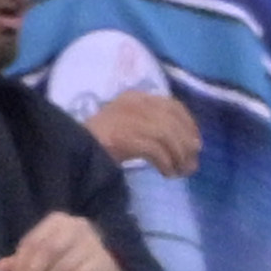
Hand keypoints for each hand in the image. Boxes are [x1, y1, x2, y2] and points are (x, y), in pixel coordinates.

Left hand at [0, 211, 124, 270]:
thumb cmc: (70, 266)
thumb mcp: (44, 265)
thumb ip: (22, 265)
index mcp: (57, 222)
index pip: (33, 241)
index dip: (21, 264)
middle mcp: (75, 225)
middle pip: (47, 250)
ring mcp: (91, 241)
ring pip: (63, 266)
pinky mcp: (102, 260)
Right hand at [80, 81, 202, 176]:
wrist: (74, 149)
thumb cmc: (99, 143)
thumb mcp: (127, 127)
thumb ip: (152, 131)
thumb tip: (185, 150)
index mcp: (136, 97)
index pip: (172, 105)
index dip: (188, 124)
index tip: (196, 143)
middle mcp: (135, 103)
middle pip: (172, 121)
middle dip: (186, 144)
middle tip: (191, 164)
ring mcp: (130, 119)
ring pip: (167, 135)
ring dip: (178, 156)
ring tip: (179, 172)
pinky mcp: (126, 137)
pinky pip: (156, 150)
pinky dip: (166, 163)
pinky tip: (167, 174)